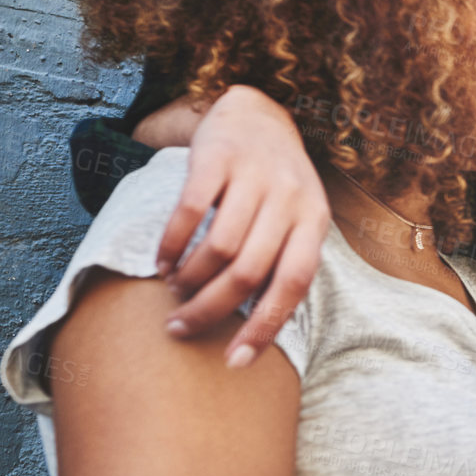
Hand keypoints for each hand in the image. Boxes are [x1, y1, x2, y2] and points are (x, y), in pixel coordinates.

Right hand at [153, 86, 328, 366]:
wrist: (255, 114)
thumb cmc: (275, 185)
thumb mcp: (297, 219)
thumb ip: (284, 262)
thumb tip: (258, 328)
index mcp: (315, 221)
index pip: (294, 284)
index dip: (265, 326)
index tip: (235, 361)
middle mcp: (291, 197)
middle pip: (249, 271)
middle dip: (211, 309)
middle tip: (180, 328)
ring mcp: (255, 175)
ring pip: (219, 246)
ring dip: (189, 279)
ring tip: (174, 291)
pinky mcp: (217, 156)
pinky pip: (190, 210)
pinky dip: (171, 243)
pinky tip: (160, 261)